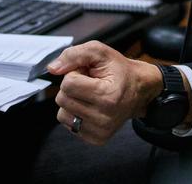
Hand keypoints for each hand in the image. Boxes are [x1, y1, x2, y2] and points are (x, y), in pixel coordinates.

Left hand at [47, 41, 162, 145]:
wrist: (138, 89)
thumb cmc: (119, 70)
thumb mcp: (99, 52)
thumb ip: (73, 55)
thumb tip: (52, 68)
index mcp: (107, 95)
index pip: (68, 84)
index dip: (74, 73)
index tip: (88, 74)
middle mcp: (104, 117)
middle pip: (62, 99)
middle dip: (71, 87)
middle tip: (89, 83)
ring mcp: (101, 131)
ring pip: (62, 114)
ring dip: (72, 101)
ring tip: (89, 95)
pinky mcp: (97, 139)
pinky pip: (68, 125)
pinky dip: (75, 114)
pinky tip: (90, 107)